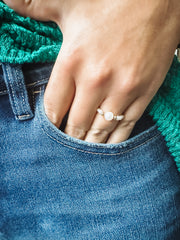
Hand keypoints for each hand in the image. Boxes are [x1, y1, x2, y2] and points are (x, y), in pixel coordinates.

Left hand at [5, 0, 179, 142]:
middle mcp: (96, 80)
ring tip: (83, 153)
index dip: (50, 123)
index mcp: (73, 60)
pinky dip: (115, 140)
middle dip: (69, 137)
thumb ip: (33, 4)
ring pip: (100, 129)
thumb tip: (5, 0)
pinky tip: (108, 148)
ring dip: (90, 143)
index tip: (50, 132)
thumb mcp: (67, 2)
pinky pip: (126, 125)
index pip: (54, 106)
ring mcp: (123, 89)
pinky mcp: (144, 92)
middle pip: (76, 123)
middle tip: (65, 148)